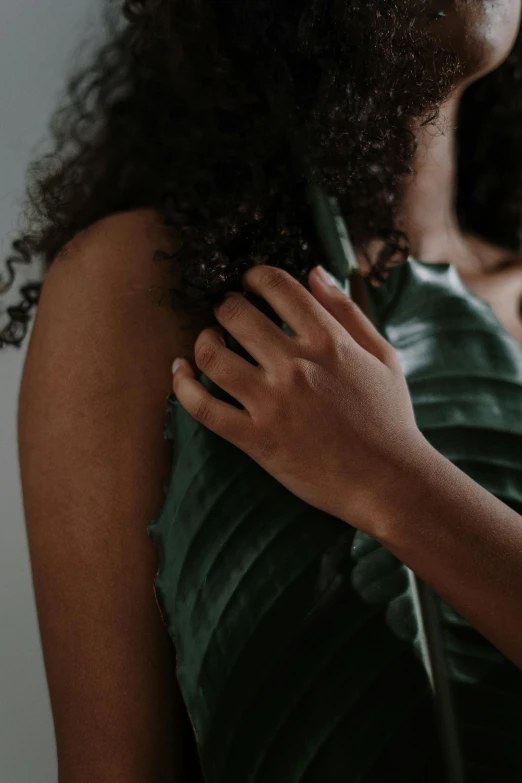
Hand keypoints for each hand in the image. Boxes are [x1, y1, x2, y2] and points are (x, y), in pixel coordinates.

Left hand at [171, 264, 428, 534]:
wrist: (389, 482)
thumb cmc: (389, 419)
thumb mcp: (383, 356)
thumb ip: (348, 312)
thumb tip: (315, 272)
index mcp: (328, 340)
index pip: (277, 286)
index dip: (255, 277)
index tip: (250, 285)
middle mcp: (295, 365)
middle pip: (236, 314)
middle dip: (226, 306)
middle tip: (228, 315)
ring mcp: (272, 403)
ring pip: (212, 355)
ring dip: (203, 341)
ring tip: (209, 342)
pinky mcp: (256, 439)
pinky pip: (204, 408)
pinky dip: (183, 386)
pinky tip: (179, 372)